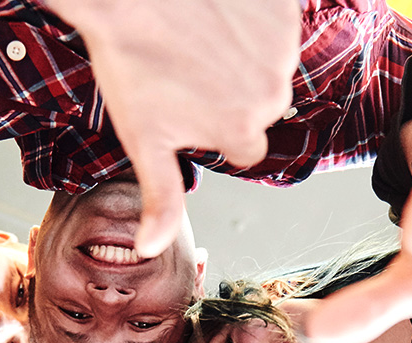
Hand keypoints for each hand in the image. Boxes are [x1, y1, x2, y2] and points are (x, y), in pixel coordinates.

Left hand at [45, 0, 300, 256]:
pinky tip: (215, 10)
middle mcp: (271, 93)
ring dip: (240, 51)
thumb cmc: (130, 60)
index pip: (244, 142)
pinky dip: (251, 14)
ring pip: (267, 60)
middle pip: (259, 102)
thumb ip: (161, 197)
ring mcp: (279, 46)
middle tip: (187, 64)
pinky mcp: (281, 5)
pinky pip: (273, 19)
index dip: (215, 125)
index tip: (190, 103)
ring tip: (197, 34)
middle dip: (230, 89)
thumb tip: (152, 249)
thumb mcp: (142, 139)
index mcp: (242, 131)